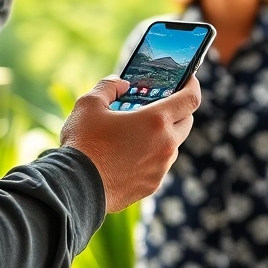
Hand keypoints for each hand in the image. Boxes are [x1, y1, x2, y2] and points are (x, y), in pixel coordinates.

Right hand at [60, 77, 201, 212]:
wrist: (75, 188)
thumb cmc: (83, 144)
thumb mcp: (89, 104)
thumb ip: (109, 87)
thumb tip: (121, 85)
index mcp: (156, 121)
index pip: (191, 99)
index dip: (192, 85)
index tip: (188, 79)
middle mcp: (165, 145)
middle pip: (186, 122)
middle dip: (178, 110)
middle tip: (160, 103)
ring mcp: (160, 168)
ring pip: (172, 145)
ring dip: (163, 134)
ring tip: (139, 130)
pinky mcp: (151, 186)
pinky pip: (159, 165)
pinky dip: (151, 156)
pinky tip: (129, 154)